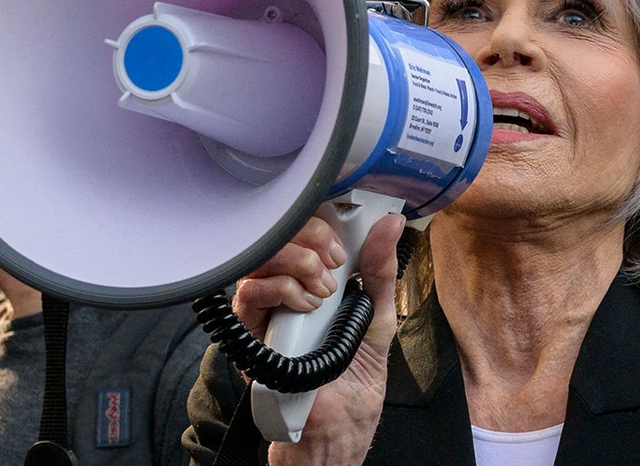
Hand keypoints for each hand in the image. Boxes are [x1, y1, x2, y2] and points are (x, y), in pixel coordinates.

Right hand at [231, 213, 405, 464]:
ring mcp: (265, 305)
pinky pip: (249, 293)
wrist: (341, 418)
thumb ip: (381, 268)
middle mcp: (285, 284)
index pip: (303, 228)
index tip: (343, 243)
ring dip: (297, 264)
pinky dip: (280, 290)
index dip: (320, 223)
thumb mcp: (379, 311)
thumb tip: (390, 224)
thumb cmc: (357, 369)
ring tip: (322, 292)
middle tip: (334, 265)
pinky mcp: (250, 330)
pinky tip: (304, 306)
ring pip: (261, 257)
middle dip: (311, 240)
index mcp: (313, 275)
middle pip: (279, 234)